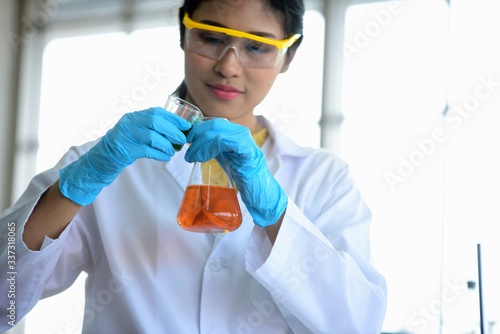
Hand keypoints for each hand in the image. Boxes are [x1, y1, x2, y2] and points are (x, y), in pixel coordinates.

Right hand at [59, 107, 190, 204]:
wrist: (101, 160)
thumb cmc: (124, 146)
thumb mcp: (136, 133)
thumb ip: (151, 129)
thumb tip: (178, 132)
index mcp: (134, 116)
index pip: (157, 112)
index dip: (174, 118)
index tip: (186, 125)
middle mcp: (128, 122)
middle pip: (156, 122)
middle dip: (173, 131)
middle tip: (183, 140)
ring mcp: (125, 135)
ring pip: (152, 137)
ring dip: (167, 145)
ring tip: (173, 151)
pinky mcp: (123, 150)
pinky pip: (146, 151)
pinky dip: (159, 154)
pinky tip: (165, 157)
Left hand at [185, 118, 286, 226]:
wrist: (261, 193)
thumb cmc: (244, 178)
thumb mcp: (226, 158)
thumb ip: (214, 149)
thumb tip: (194, 144)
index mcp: (236, 134)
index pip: (214, 123)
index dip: (197, 130)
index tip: (187, 142)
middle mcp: (242, 133)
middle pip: (214, 125)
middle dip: (196, 137)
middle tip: (188, 153)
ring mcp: (246, 141)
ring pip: (217, 132)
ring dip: (200, 145)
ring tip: (191, 158)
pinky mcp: (248, 151)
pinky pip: (225, 142)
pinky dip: (209, 148)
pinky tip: (202, 158)